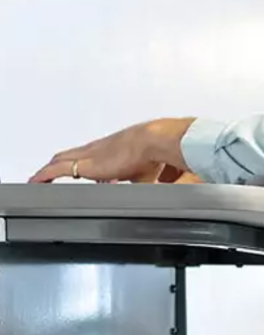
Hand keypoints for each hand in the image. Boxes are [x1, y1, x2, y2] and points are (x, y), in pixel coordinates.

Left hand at [29, 118, 193, 183]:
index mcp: (113, 149)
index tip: (76, 169)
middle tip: (49, 173)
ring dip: (49, 169)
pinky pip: (55, 170)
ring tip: (39, 177)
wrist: (154, 141)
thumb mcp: (147, 174)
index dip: (82, 162)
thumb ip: (143, 183)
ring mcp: (89, 155)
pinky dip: (44, 175)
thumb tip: (155, 193)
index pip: (91, 155)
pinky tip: (37, 181)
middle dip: (60, 163)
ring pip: (61, 160)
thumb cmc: (155, 153)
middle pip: (71, 155)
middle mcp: (98, 150)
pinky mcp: (84, 164)